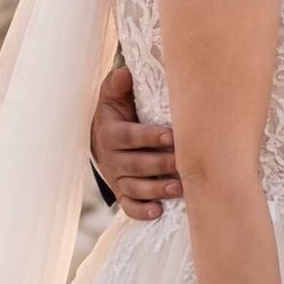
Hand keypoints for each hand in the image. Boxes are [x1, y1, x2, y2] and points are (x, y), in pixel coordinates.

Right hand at [91, 65, 181, 220]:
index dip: (148, 136)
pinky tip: (158, 212)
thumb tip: (125, 72)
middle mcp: (112, 158)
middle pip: (135, 164)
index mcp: (110, 133)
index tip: (170, 135)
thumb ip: (118, 84)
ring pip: (135, 188)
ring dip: (156, 190)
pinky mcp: (123, 194)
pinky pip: (129, 207)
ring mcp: (117, 178)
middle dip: (158, 164)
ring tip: (177, 188)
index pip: (128, 136)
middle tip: (181, 163)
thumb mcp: (113, 96)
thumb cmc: (117, 114)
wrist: (102, 140)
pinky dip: (142, 211)